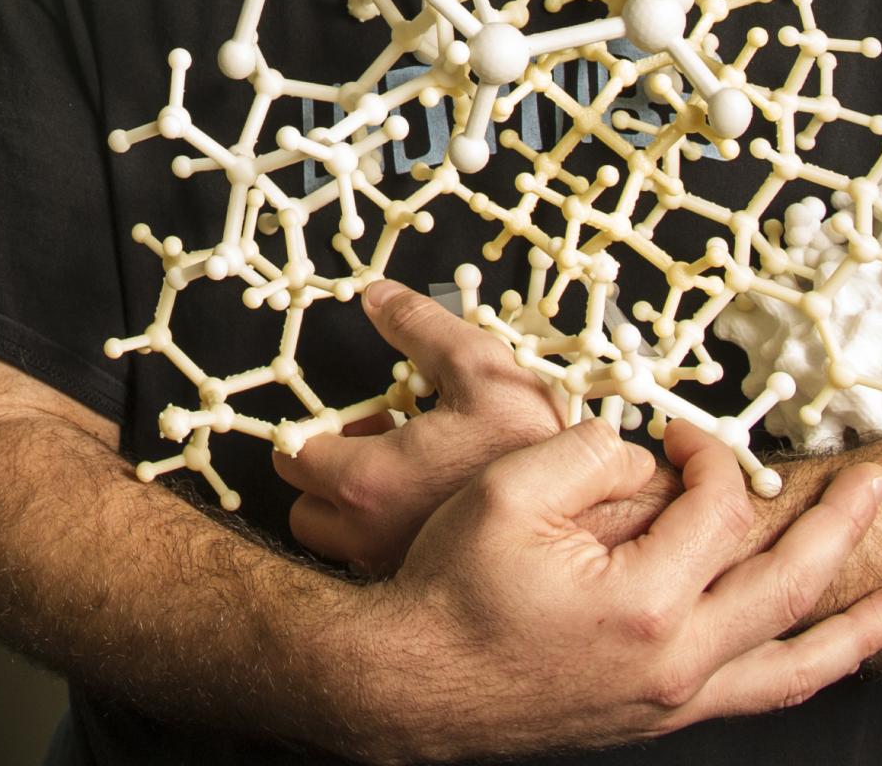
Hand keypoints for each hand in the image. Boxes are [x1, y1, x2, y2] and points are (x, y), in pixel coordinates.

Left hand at [274, 280, 562, 572]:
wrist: (588, 521)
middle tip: (374, 437)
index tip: (347, 415)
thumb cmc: (531, 447)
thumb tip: (376, 296)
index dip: (311, 428)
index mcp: (369, 482)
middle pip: (305, 508)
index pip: (293, 458)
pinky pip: (377, 562)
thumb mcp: (478, 365)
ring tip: (405, 465)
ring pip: (339, 541)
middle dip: (327, 471)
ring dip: (356, 504)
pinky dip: (386, 531)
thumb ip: (418, 324)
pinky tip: (431, 496)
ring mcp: (393, 569)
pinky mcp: (422, 585)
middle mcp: (368, 538)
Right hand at [366, 417, 881, 759]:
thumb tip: (643, 451)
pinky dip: (804, 670)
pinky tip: (825, 654)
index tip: (678, 434)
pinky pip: (757, 695)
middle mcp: (675, 662)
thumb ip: (592, 452)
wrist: (415, 683)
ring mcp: (672, 699)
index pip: (718, 510)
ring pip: (791, 663)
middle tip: (878, 486)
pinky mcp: (658, 715)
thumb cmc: (454, 586)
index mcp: (645, 603)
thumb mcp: (511, 489)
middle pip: (786, 586)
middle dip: (838, 530)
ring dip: (854, 624)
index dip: (708, 456)